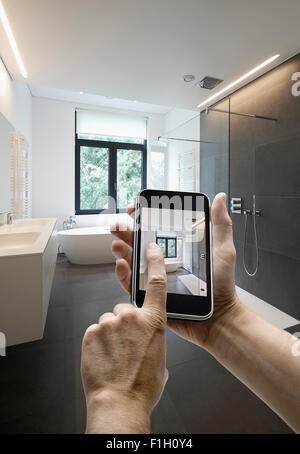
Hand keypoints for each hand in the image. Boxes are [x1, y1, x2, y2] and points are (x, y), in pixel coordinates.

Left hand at [81, 243, 167, 433]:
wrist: (120, 402)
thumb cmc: (144, 386)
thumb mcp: (160, 359)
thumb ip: (153, 340)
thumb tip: (146, 340)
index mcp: (154, 322)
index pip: (156, 284)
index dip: (154, 262)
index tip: (150, 247)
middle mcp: (132, 317)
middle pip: (125, 309)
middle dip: (125, 323)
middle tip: (126, 345)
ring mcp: (110, 323)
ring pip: (109, 321)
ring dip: (111, 334)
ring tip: (114, 355)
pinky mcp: (91, 332)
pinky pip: (95, 331)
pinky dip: (98, 342)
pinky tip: (104, 357)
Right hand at [110, 193, 240, 349]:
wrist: (217, 317)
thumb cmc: (222, 286)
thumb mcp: (223, 250)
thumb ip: (220, 224)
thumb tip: (220, 198)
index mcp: (177, 248)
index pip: (156, 229)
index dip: (143, 218)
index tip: (135, 209)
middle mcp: (164, 261)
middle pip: (139, 242)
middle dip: (125, 232)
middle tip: (118, 225)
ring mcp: (155, 277)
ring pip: (132, 261)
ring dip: (121, 250)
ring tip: (117, 243)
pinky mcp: (150, 295)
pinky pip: (132, 284)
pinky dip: (123, 274)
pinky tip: (122, 264)